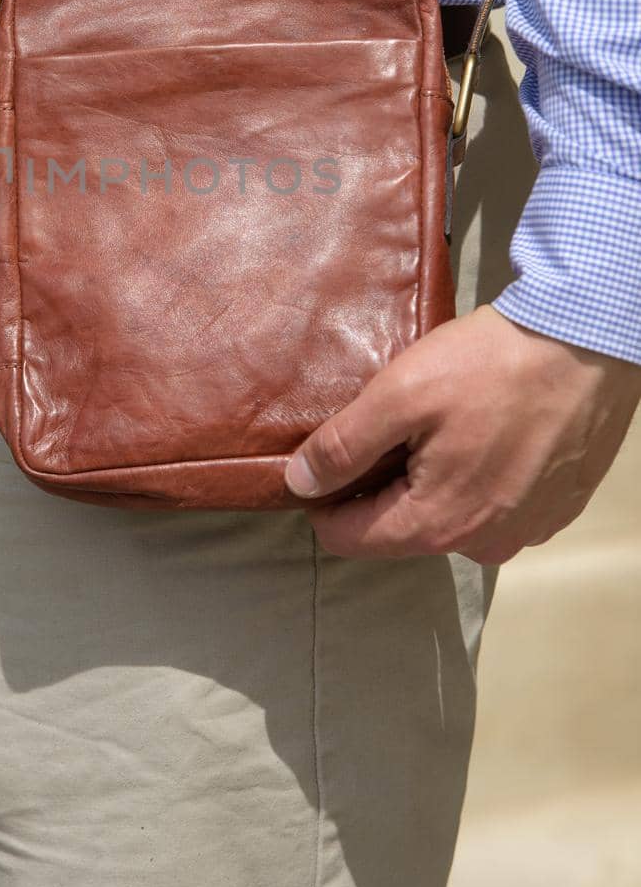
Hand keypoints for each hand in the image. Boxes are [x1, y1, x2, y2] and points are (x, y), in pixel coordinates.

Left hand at [284, 305, 640, 563]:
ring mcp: (524, 530)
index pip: (351, 540)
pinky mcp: (552, 508)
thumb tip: (299, 483)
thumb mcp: (400, 395)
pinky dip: (474, 476)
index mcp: (438, 524)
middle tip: (386, 427)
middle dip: (379, 486)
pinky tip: (478, 432)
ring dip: (429, 481)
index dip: (324, 500)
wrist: (588, 343)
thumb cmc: (492, 365)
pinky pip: (491, 506)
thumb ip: (343, 446)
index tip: (323, 459)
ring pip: (446, 517)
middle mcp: (482, 543)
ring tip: (434, 425)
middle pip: (399, 530)